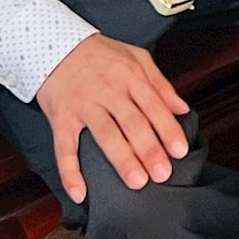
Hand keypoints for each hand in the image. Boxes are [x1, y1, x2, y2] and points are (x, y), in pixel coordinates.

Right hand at [34, 33, 189, 203]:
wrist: (56, 46)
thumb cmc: (101, 55)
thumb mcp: (137, 58)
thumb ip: (160, 84)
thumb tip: (182, 108)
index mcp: (130, 77)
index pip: (154, 106)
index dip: (168, 129)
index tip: (179, 151)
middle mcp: (108, 91)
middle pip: (132, 123)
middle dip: (149, 149)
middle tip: (162, 173)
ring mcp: (84, 105)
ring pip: (105, 135)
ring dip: (122, 160)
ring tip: (136, 181)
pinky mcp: (61, 118)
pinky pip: (64, 148)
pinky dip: (70, 172)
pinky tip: (80, 192)